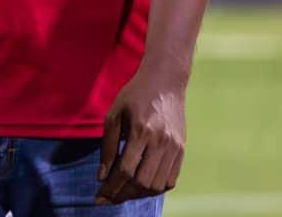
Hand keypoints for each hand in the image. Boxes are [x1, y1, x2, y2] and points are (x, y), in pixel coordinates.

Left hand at [96, 65, 187, 203]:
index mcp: (141, 130)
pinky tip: (141, 187)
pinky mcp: (182, 150)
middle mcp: (162, 141)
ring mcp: (175, 147)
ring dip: (139, 194)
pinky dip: (155, 188)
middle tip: (108, 198)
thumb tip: (102, 177)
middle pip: (143, 182)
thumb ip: (108, 147)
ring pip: (158, 185)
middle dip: (122, 195)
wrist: (164, 82)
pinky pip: (171, 180)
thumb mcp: (114, 115)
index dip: (111, 187)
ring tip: (122, 193)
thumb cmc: (133, 96)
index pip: (125, 169)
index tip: (99, 196)